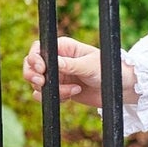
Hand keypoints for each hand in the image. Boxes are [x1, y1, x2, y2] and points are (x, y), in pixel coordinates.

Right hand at [22, 35, 137, 109]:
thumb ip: (70, 65)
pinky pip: (44, 96)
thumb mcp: (89, 66)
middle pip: (30, 65)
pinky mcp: (59, 90)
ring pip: (36, 83)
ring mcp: (57, 76)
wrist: (117, 88)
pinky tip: (71, 96)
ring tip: (73, 91)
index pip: (38, 49)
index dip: (34, 58)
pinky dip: (54, 98)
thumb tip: (51, 63)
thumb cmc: (107, 70)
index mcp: (63, 47)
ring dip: (50, 90)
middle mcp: (57, 60)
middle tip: (43, 82)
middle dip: (33, 75)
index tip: (42, 69)